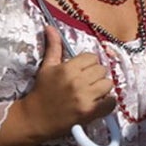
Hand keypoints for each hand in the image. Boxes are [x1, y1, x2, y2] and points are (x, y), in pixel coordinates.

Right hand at [21, 26, 115, 141]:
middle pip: (102, 70)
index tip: (83, 71)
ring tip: (92, 93)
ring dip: (103, 88)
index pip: (92, 57)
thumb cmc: (41, 91)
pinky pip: (111, 102)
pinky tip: (98, 104)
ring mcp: (85, 97)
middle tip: (87, 83)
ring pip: (108, 84)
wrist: (35, 118)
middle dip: (96, 76)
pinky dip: (107, 103)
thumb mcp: (46, 67)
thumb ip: (53, 47)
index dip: (89, 64)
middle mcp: (78, 81)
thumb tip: (50, 27)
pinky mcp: (89, 112)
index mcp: (68, 68)